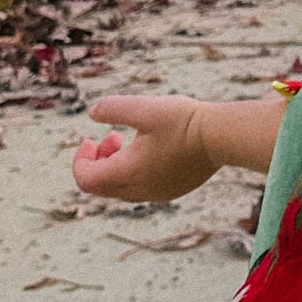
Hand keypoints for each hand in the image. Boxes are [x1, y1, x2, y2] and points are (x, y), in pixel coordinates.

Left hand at [73, 96, 212, 202]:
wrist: (222, 137)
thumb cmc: (183, 121)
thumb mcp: (143, 107)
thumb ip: (113, 108)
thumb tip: (93, 113)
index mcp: (127, 172)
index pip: (85, 179)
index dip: (80, 160)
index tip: (90, 138)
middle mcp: (140, 189)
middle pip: (101, 187)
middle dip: (98, 162)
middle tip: (112, 137)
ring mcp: (157, 193)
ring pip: (120, 189)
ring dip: (116, 167)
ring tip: (131, 141)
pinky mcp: (172, 191)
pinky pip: (140, 188)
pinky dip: (134, 173)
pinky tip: (152, 149)